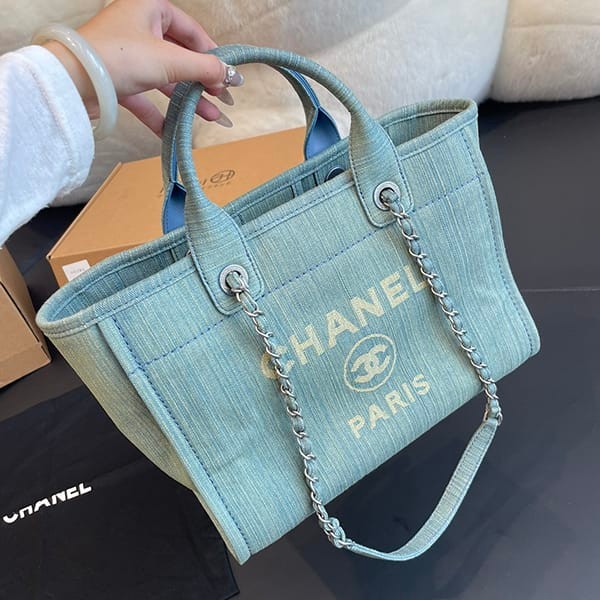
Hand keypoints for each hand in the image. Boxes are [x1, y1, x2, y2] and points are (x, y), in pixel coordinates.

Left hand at [43, 0, 241, 135]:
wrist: (74, 81)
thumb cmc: (121, 57)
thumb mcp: (171, 61)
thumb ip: (205, 68)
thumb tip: (231, 76)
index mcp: (150, 8)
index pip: (191, 30)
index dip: (212, 54)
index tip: (228, 75)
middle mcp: (138, 27)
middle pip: (180, 57)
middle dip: (203, 82)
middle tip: (223, 100)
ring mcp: (126, 55)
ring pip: (165, 79)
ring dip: (188, 100)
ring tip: (211, 118)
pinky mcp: (117, 80)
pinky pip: (145, 97)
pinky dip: (159, 114)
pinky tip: (173, 132)